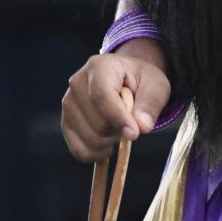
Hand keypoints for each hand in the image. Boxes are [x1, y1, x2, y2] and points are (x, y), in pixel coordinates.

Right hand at [60, 40, 172, 164]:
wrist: (126, 80)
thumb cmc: (141, 81)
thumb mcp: (156, 85)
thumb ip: (151, 103)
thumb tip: (141, 127)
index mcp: (100, 66)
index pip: (102, 96)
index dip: (118, 118)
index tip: (134, 134)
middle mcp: (77, 82)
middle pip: (98, 122)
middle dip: (119, 130)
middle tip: (130, 121)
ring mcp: (68, 103)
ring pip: (90, 138)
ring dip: (110, 141)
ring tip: (118, 126)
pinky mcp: (66, 122)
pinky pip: (78, 150)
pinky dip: (96, 154)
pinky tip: (107, 145)